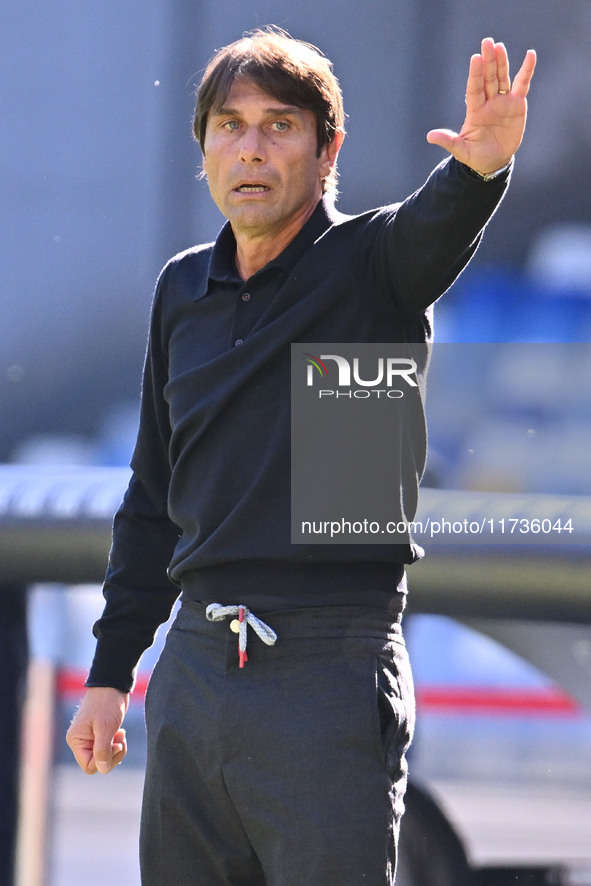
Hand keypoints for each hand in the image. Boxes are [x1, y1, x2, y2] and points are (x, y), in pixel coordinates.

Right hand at [66, 687, 129, 774]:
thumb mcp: (105, 727)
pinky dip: (116, 743)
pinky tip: (120, 732)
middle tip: (120, 741)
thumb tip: (102, 769)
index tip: (116, 745)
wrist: (113, 685)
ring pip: (104, 757)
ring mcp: (90, 738)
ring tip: (121, 734)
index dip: (104, 760)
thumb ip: (103, 750)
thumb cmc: (107, 703)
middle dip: (112, 755)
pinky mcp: (100, 734)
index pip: (89, 766)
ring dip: (116, 749)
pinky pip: (108, 749)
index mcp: (76, 740)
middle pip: (97, 763)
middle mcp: (80, 741)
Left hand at [426, 38, 536, 175]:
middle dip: (488, 61)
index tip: (475, 58)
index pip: (474, 89)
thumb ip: (448, 141)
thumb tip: (430, 136)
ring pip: (502, 78)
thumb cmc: (476, 156)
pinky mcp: (517, 104)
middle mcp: (488, 102)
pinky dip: (527, 70)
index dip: (475, 74)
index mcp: (475, 111)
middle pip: (488, 78)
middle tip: (487, 42)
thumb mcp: (461, 151)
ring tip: (499, 46)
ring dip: (502, 62)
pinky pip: (522, 84)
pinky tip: (530, 55)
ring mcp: (503, 102)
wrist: (494, 162)